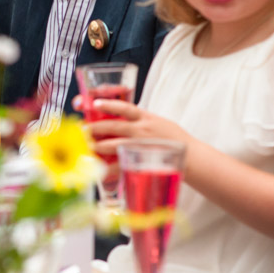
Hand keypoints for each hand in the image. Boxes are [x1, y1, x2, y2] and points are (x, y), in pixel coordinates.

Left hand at [73, 95, 190, 161]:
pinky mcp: (143, 161)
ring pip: (116, 145)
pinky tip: (100, 168)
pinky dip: (110, 167)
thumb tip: (121, 116)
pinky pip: (123, 165)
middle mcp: (143, 130)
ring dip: (99, 146)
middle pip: (115, 126)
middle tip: (83, 129)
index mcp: (146, 118)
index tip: (95, 103)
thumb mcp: (158, 121)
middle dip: (96, 128)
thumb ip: (140, 119)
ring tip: (88, 146)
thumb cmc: (173, 138)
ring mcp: (142, 146)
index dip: (109, 105)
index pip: (125, 108)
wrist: (190, 155)